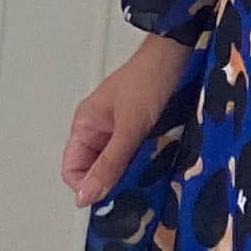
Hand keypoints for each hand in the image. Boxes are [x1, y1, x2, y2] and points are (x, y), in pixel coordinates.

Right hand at [61, 33, 191, 207]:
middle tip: (132, 190)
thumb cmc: (150, 78)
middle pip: (94, 168)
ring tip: (145, 177)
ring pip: (115, 161)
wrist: (178, 53)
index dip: (86, 186)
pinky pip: (132, 152)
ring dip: (127, 171)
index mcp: (85, 124)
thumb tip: (85, 196)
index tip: (108, 197)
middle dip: (109, 181)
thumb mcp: (130, 126)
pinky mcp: (139, 126)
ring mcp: (119, 127)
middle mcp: (98, 127)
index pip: (72, 169)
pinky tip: (155, 165)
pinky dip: (141, 161)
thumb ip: (109, 162)